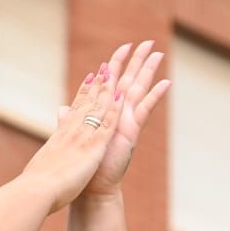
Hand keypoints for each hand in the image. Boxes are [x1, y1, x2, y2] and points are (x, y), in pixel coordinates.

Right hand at [20, 62, 124, 213]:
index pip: (74, 109)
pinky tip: (121, 98)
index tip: (90, 78)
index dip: (83, 93)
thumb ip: (48, 154)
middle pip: (86, 103)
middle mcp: (71, 132)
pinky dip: (113, 110)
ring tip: (115, 71)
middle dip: (97, 84)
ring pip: (96, 108)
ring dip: (107, 89)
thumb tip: (44, 151)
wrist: (34, 191)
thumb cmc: (34, 185)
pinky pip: (105, 125)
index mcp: (60, 136)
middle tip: (106, 66)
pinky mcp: (91, 148)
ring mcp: (81, 138)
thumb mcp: (41, 164)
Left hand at [72, 41, 169, 199]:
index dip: (117, 64)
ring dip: (148, 71)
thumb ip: (72, 119)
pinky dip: (155, 95)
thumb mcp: (75, 136)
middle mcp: (117, 114)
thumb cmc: (82, 164)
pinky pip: (144, 109)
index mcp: (105, 113)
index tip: (124, 46)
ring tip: (159, 53)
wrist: (91, 188)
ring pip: (138, 89)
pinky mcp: (131, 131)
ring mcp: (126, 121)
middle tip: (148, 42)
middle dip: (138, 61)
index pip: (112, 82)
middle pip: (129, 80)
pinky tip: (166, 82)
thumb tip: (63, 108)